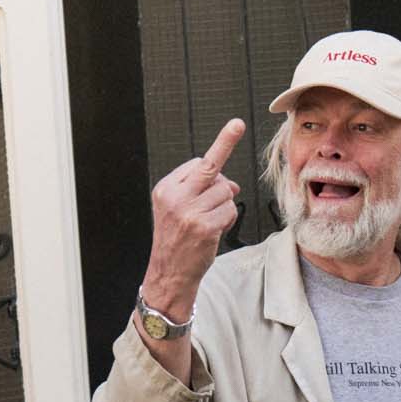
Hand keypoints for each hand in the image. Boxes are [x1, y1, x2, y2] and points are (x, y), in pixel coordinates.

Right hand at [141, 118, 245, 318]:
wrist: (169, 275)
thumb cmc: (176, 242)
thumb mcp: (177, 210)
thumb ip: (199, 192)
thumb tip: (232, 184)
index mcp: (165, 189)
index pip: (197, 164)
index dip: (213, 167)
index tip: (234, 127)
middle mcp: (175, 197)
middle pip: (210, 167)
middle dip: (226, 149)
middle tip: (234, 135)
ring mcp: (190, 212)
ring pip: (225, 192)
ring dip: (226, 206)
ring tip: (212, 222)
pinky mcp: (204, 226)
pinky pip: (230, 211)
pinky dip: (229, 220)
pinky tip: (216, 231)